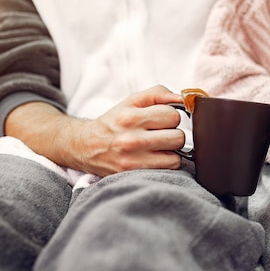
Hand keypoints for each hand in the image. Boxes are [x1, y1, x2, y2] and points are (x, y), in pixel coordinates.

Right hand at [5, 85, 185, 176]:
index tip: (160, 120)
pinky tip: (154, 158)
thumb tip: (184, 98)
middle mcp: (131, 140)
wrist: (85, 146)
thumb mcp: (131, 101)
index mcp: (130, 118)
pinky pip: (168, 170)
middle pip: (178, 137)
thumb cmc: (114, 122)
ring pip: (176, 157)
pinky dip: (166, 164)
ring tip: (157, 147)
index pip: (173, 115)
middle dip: (172, 134)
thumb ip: (157, 94)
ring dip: (171, 152)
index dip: (169, 116)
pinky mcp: (135, 176)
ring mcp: (133, 161)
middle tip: (160, 134)